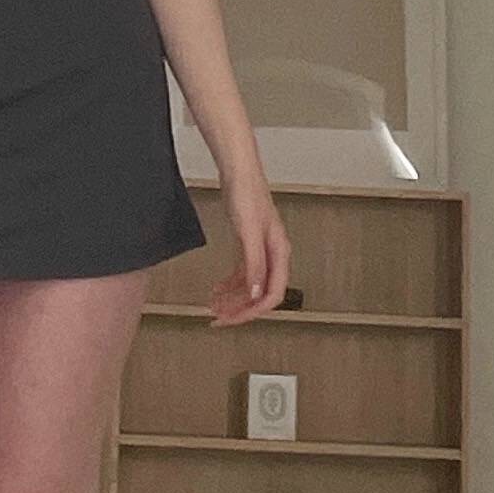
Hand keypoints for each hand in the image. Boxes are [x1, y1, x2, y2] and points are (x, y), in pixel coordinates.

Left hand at [208, 175, 290, 325]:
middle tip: (219, 318)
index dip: (251, 312)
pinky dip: (230, 284)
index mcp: (279, 254)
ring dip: (233, 298)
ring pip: (250, 285)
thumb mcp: (249, 232)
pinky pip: (242, 273)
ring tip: (215, 306)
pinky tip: (218, 289)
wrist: (239, 172)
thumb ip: (254, 263)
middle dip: (239, 309)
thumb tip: (257, 292)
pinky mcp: (248, 244)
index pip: (271, 295)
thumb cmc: (248, 194)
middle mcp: (272, 255)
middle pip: (260, 294)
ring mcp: (260, 250)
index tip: (231, 319)